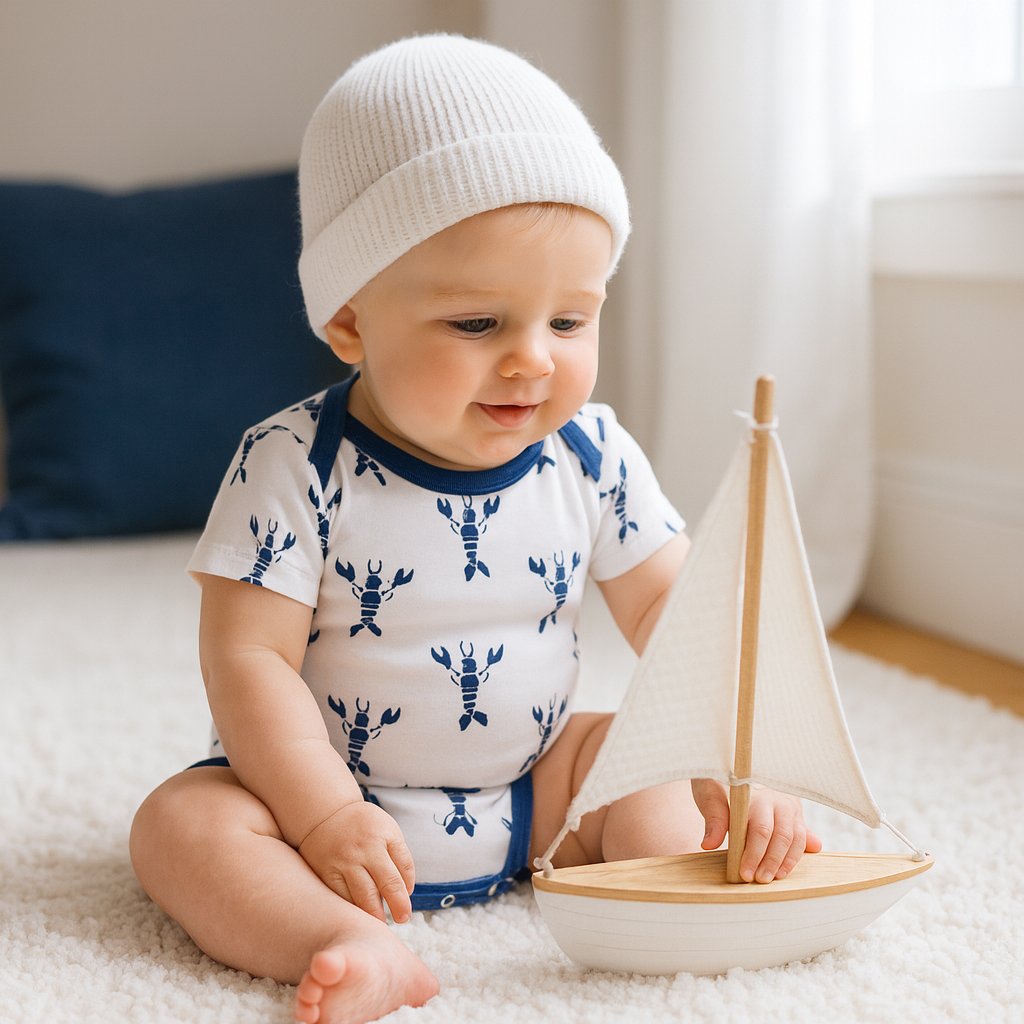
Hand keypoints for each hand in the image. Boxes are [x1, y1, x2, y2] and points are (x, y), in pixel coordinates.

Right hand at [298, 801, 415, 921]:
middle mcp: (359, 852)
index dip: (402, 898)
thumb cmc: (365, 825)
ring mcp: (340, 863)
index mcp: (379, 840)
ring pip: (358, 897)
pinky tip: (358, 915)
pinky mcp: (324, 873)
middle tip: (399, 922)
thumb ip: (401, 859)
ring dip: (371, 914)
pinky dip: (351, 908)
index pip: (396, 876)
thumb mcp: (389, 831)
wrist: (326, 813)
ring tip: (380, 924)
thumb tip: (407, 891)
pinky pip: (340, 897)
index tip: (406, 913)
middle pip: (378, 889)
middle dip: (391, 909)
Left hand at [691, 779, 821, 882]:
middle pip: (782, 835)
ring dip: (785, 862)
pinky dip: (796, 855)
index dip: (753, 854)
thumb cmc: (718, 783)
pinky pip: (802, 836)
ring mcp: (789, 804)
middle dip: (770, 862)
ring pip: (795, 838)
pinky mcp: (795, 812)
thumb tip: (709, 844)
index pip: (760, 829)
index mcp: (756, 793)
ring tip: (772, 878)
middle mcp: (777, 798)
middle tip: (758, 881)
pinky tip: (786, 869)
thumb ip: (713, 819)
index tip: (744, 874)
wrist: (731, 769)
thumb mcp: (708, 794)